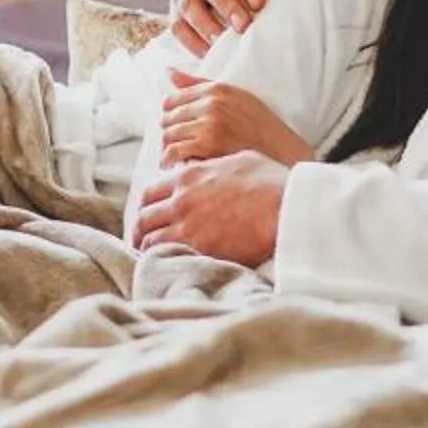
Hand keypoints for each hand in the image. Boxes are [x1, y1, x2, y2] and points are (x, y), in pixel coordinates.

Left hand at [133, 151, 289, 267]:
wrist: (285, 205)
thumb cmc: (270, 181)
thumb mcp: (237, 161)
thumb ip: (213, 169)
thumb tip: (208, 172)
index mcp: (188, 177)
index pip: (150, 193)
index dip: (147, 207)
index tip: (150, 216)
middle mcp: (181, 201)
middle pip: (143, 218)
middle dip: (142, 230)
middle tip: (143, 241)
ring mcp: (188, 227)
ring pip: (150, 241)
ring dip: (149, 249)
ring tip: (152, 257)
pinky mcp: (200, 250)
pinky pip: (168, 258)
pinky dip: (164, 262)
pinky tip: (169, 266)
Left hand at [159, 71, 315, 168]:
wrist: (281, 152)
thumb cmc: (259, 126)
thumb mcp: (234, 96)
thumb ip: (199, 84)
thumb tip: (169, 72)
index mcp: (216, 89)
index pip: (172, 99)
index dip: (170, 116)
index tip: (175, 127)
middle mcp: (211, 103)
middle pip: (168, 118)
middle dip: (168, 133)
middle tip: (174, 146)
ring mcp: (209, 124)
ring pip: (168, 134)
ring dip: (167, 148)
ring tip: (173, 158)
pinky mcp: (207, 145)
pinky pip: (174, 150)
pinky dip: (170, 160)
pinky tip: (175, 166)